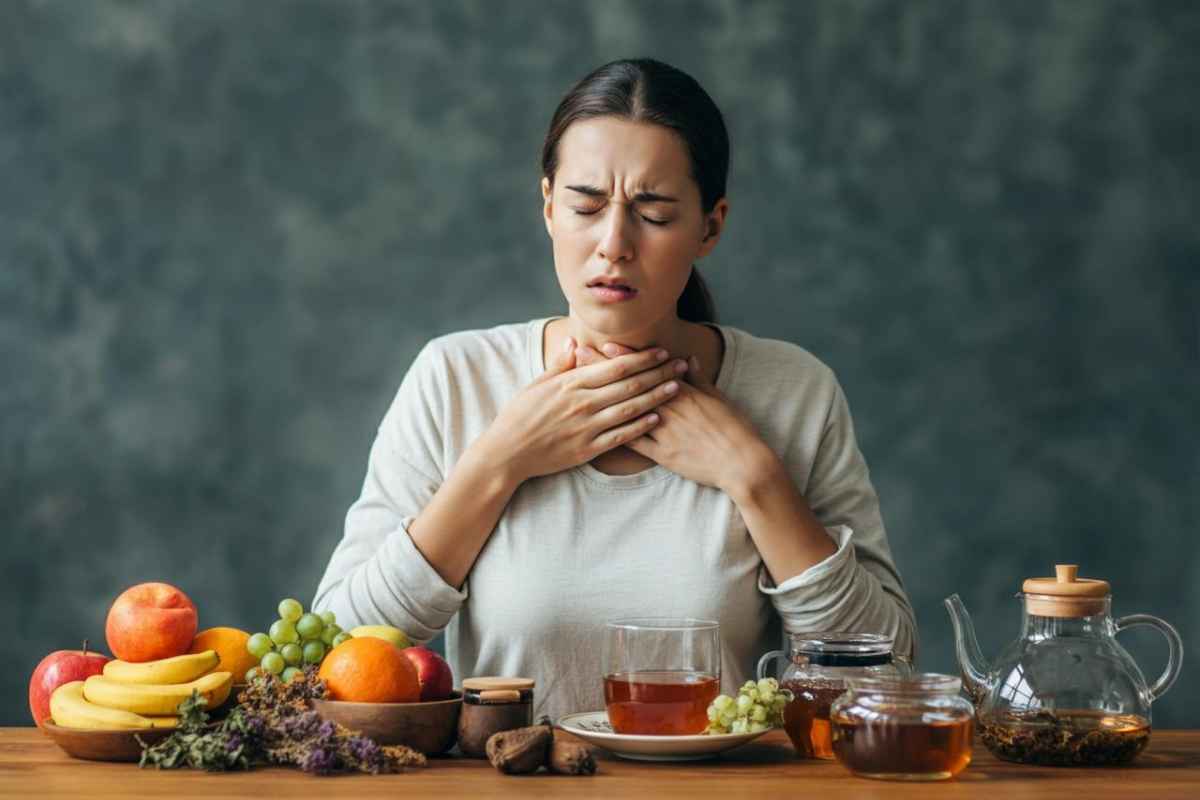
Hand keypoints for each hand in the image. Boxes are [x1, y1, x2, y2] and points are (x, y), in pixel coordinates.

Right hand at [475, 337, 689, 482]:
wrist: (507, 452)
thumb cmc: (519, 415)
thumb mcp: (537, 384)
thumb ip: (560, 364)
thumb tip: (575, 341)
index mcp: (571, 383)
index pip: (616, 366)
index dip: (642, 358)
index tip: (662, 351)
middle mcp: (583, 403)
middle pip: (630, 385)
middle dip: (659, 373)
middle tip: (681, 365)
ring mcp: (587, 427)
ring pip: (630, 408)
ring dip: (657, 397)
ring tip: (678, 388)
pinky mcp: (588, 449)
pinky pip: (621, 436)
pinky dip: (640, 426)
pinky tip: (657, 418)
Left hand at [578, 344, 773, 494]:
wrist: (743, 462)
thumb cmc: (734, 428)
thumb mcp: (717, 397)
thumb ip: (699, 379)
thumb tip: (687, 359)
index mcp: (682, 392)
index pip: (646, 369)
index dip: (623, 357)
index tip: (603, 344)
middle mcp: (669, 408)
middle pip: (629, 385)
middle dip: (602, 369)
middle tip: (578, 355)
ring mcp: (664, 432)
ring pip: (626, 411)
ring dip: (602, 397)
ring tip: (579, 388)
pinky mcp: (662, 455)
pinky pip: (634, 443)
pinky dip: (614, 434)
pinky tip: (594, 429)